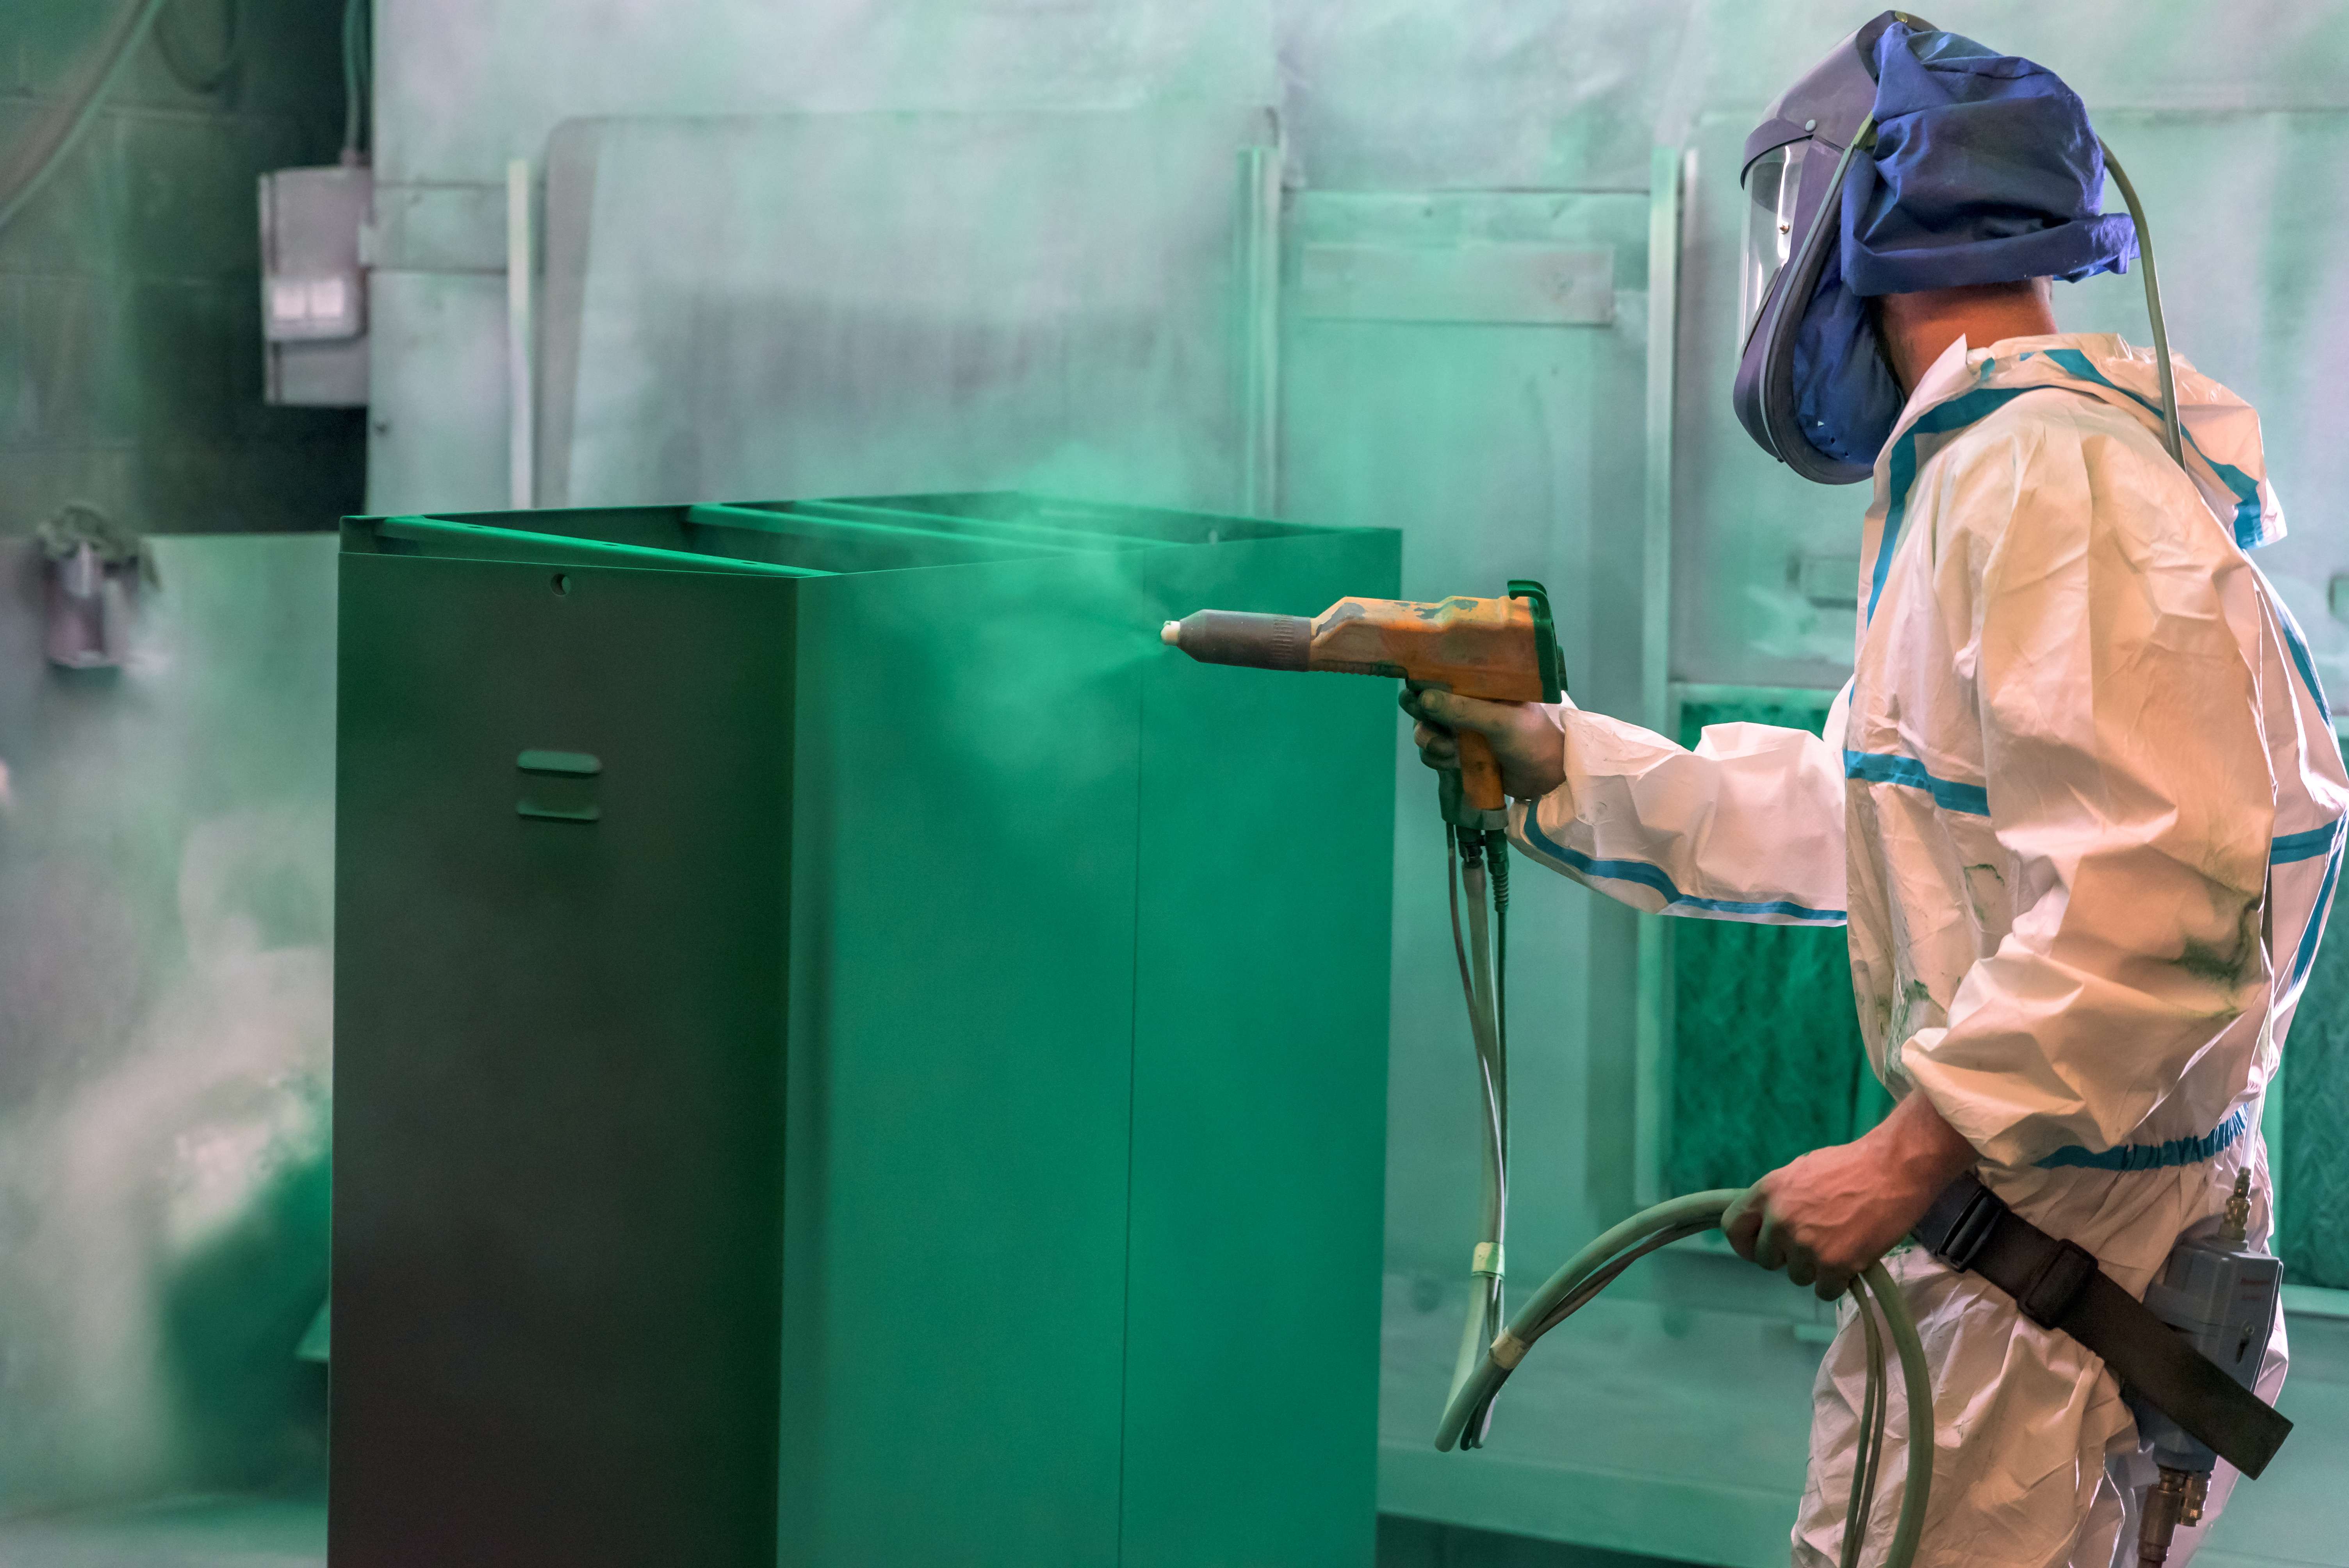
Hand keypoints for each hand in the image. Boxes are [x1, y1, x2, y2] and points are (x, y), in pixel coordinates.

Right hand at [1400, 685, 1567, 799]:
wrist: (1545, 780)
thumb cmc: (1531, 739)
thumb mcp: (1501, 721)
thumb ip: (1463, 709)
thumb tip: (1423, 698)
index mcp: (1480, 683)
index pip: (1443, 671)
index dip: (1423, 677)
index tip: (1415, 688)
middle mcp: (1466, 701)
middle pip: (1425, 699)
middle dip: (1418, 711)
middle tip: (1424, 718)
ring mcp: (1461, 727)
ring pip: (1425, 727)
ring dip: (1428, 738)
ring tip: (1447, 750)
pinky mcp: (1458, 752)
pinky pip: (1431, 752)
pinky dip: (1435, 758)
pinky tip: (1451, 762)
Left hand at [1721, 1091, 1976, 1299]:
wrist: (1894, 1170)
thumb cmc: (1851, 1166)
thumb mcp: (1800, 1172)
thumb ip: (1778, 1198)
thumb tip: (1766, 1222)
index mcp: (1768, 1192)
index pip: (1733, 1229)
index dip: (1745, 1243)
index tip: (1759, 1248)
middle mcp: (1780, 1220)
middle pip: (1766, 1260)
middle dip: (1786, 1256)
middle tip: (1813, 1243)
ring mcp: (1806, 1246)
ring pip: (1796, 1276)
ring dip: (1814, 1268)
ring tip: (1838, 1244)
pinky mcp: (1835, 1266)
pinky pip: (1823, 1291)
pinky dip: (1837, 1282)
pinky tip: (1851, 1261)